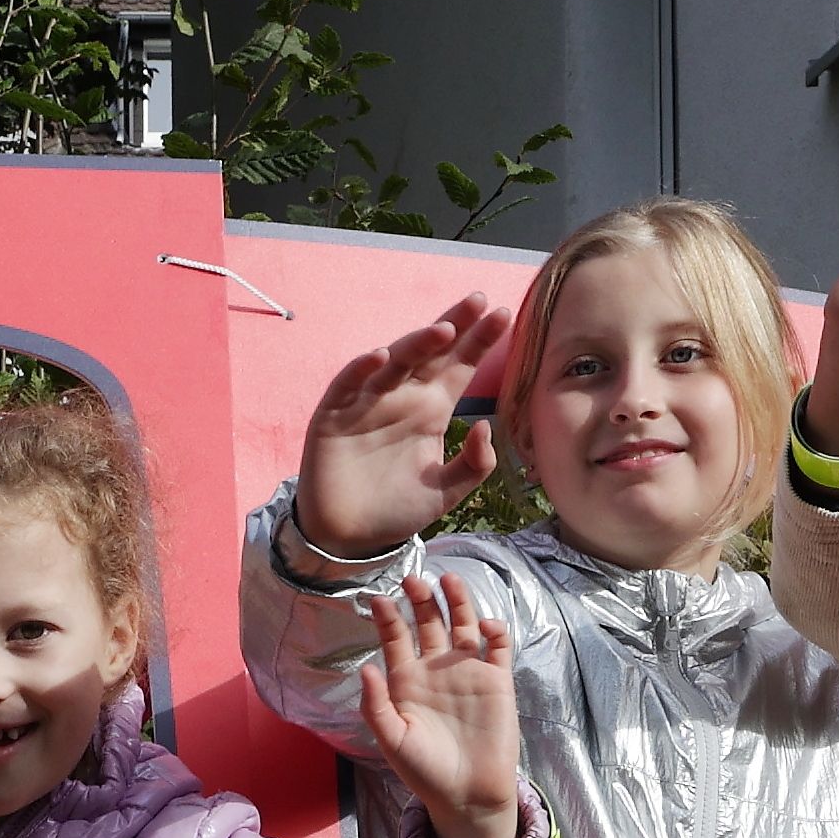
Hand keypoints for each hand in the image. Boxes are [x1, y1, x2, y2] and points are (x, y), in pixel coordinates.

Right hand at [296, 298, 505, 557]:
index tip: (503, 315)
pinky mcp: (335, 416)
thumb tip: (486, 426)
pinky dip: (362, 370)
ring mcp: (368, 403)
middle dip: (454, 325)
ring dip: (417, 344)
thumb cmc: (398, 509)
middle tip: (478, 299)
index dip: (479, 341)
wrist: (351, 538)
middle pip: (431, 353)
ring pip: (395, 364)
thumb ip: (473, 465)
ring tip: (443, 330)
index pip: (459, 366)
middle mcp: (403, 398)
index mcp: (432, 409)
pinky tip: (382, 358)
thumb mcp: (446, 492)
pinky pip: (348, 385)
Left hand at [353, 572, 523, 837]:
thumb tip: (364, 667)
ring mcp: (467, 671)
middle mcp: (436, 669)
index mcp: (406, 680)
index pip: (395, 638)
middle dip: (421, 599)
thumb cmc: (424, 770)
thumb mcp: (392, 740)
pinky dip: (494, 631)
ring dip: (457, 602)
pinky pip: (497, 647)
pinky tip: (484, 626)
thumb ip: (376, 705)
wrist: (467, 793)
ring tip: (448, 580)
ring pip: (463, 625)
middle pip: (428, 622)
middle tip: (413, 579)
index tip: (378, 598)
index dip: (387, 618)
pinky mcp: (497, 680)